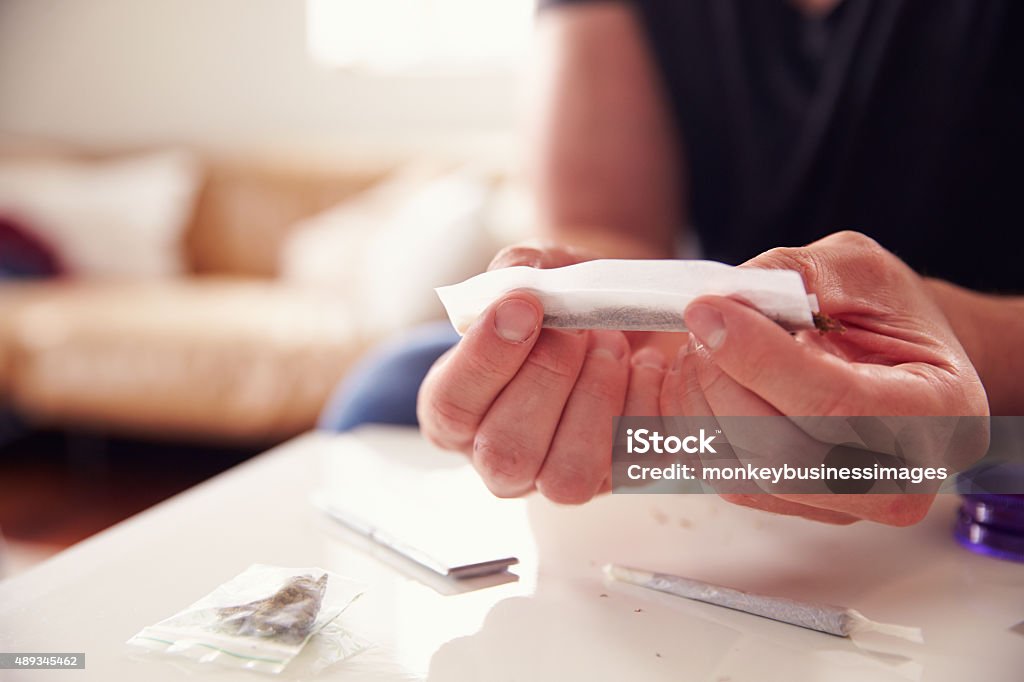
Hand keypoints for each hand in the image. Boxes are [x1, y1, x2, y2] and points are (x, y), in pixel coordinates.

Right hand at [418, 242, 667, 503]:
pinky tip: (644, 364)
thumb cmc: (565, 303)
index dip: (485, 358)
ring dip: (595, 398)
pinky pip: (631, 466)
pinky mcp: (616, 481)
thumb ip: (519, 270)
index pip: (451, 406)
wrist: (626, 315)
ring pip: (567, 477)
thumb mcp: (537, 271)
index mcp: (457, 412)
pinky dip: (643, 407)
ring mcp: (557, 479)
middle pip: (505, 451)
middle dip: (547, 377)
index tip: (524, 306)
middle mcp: (500, 460)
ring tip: (611, 344)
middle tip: (577, 328)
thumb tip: (520, 280)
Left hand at [660, 231, 989, 524]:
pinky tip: (695, 380)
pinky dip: (694, 426)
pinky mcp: (794, 506)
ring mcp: (845, 504)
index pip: (836, 403)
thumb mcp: (857, 268)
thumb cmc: (887, 312)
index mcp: (939, 412)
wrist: (894, 359)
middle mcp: (900, 480)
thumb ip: (796, 275)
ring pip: (742, 471)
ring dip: (698, 402)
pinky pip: (722, 477)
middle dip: (721, 378)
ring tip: (700, 347)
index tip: (707, 310)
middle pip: (781, 452)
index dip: (759, 357)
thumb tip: (723, 297)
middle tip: (701, 324)